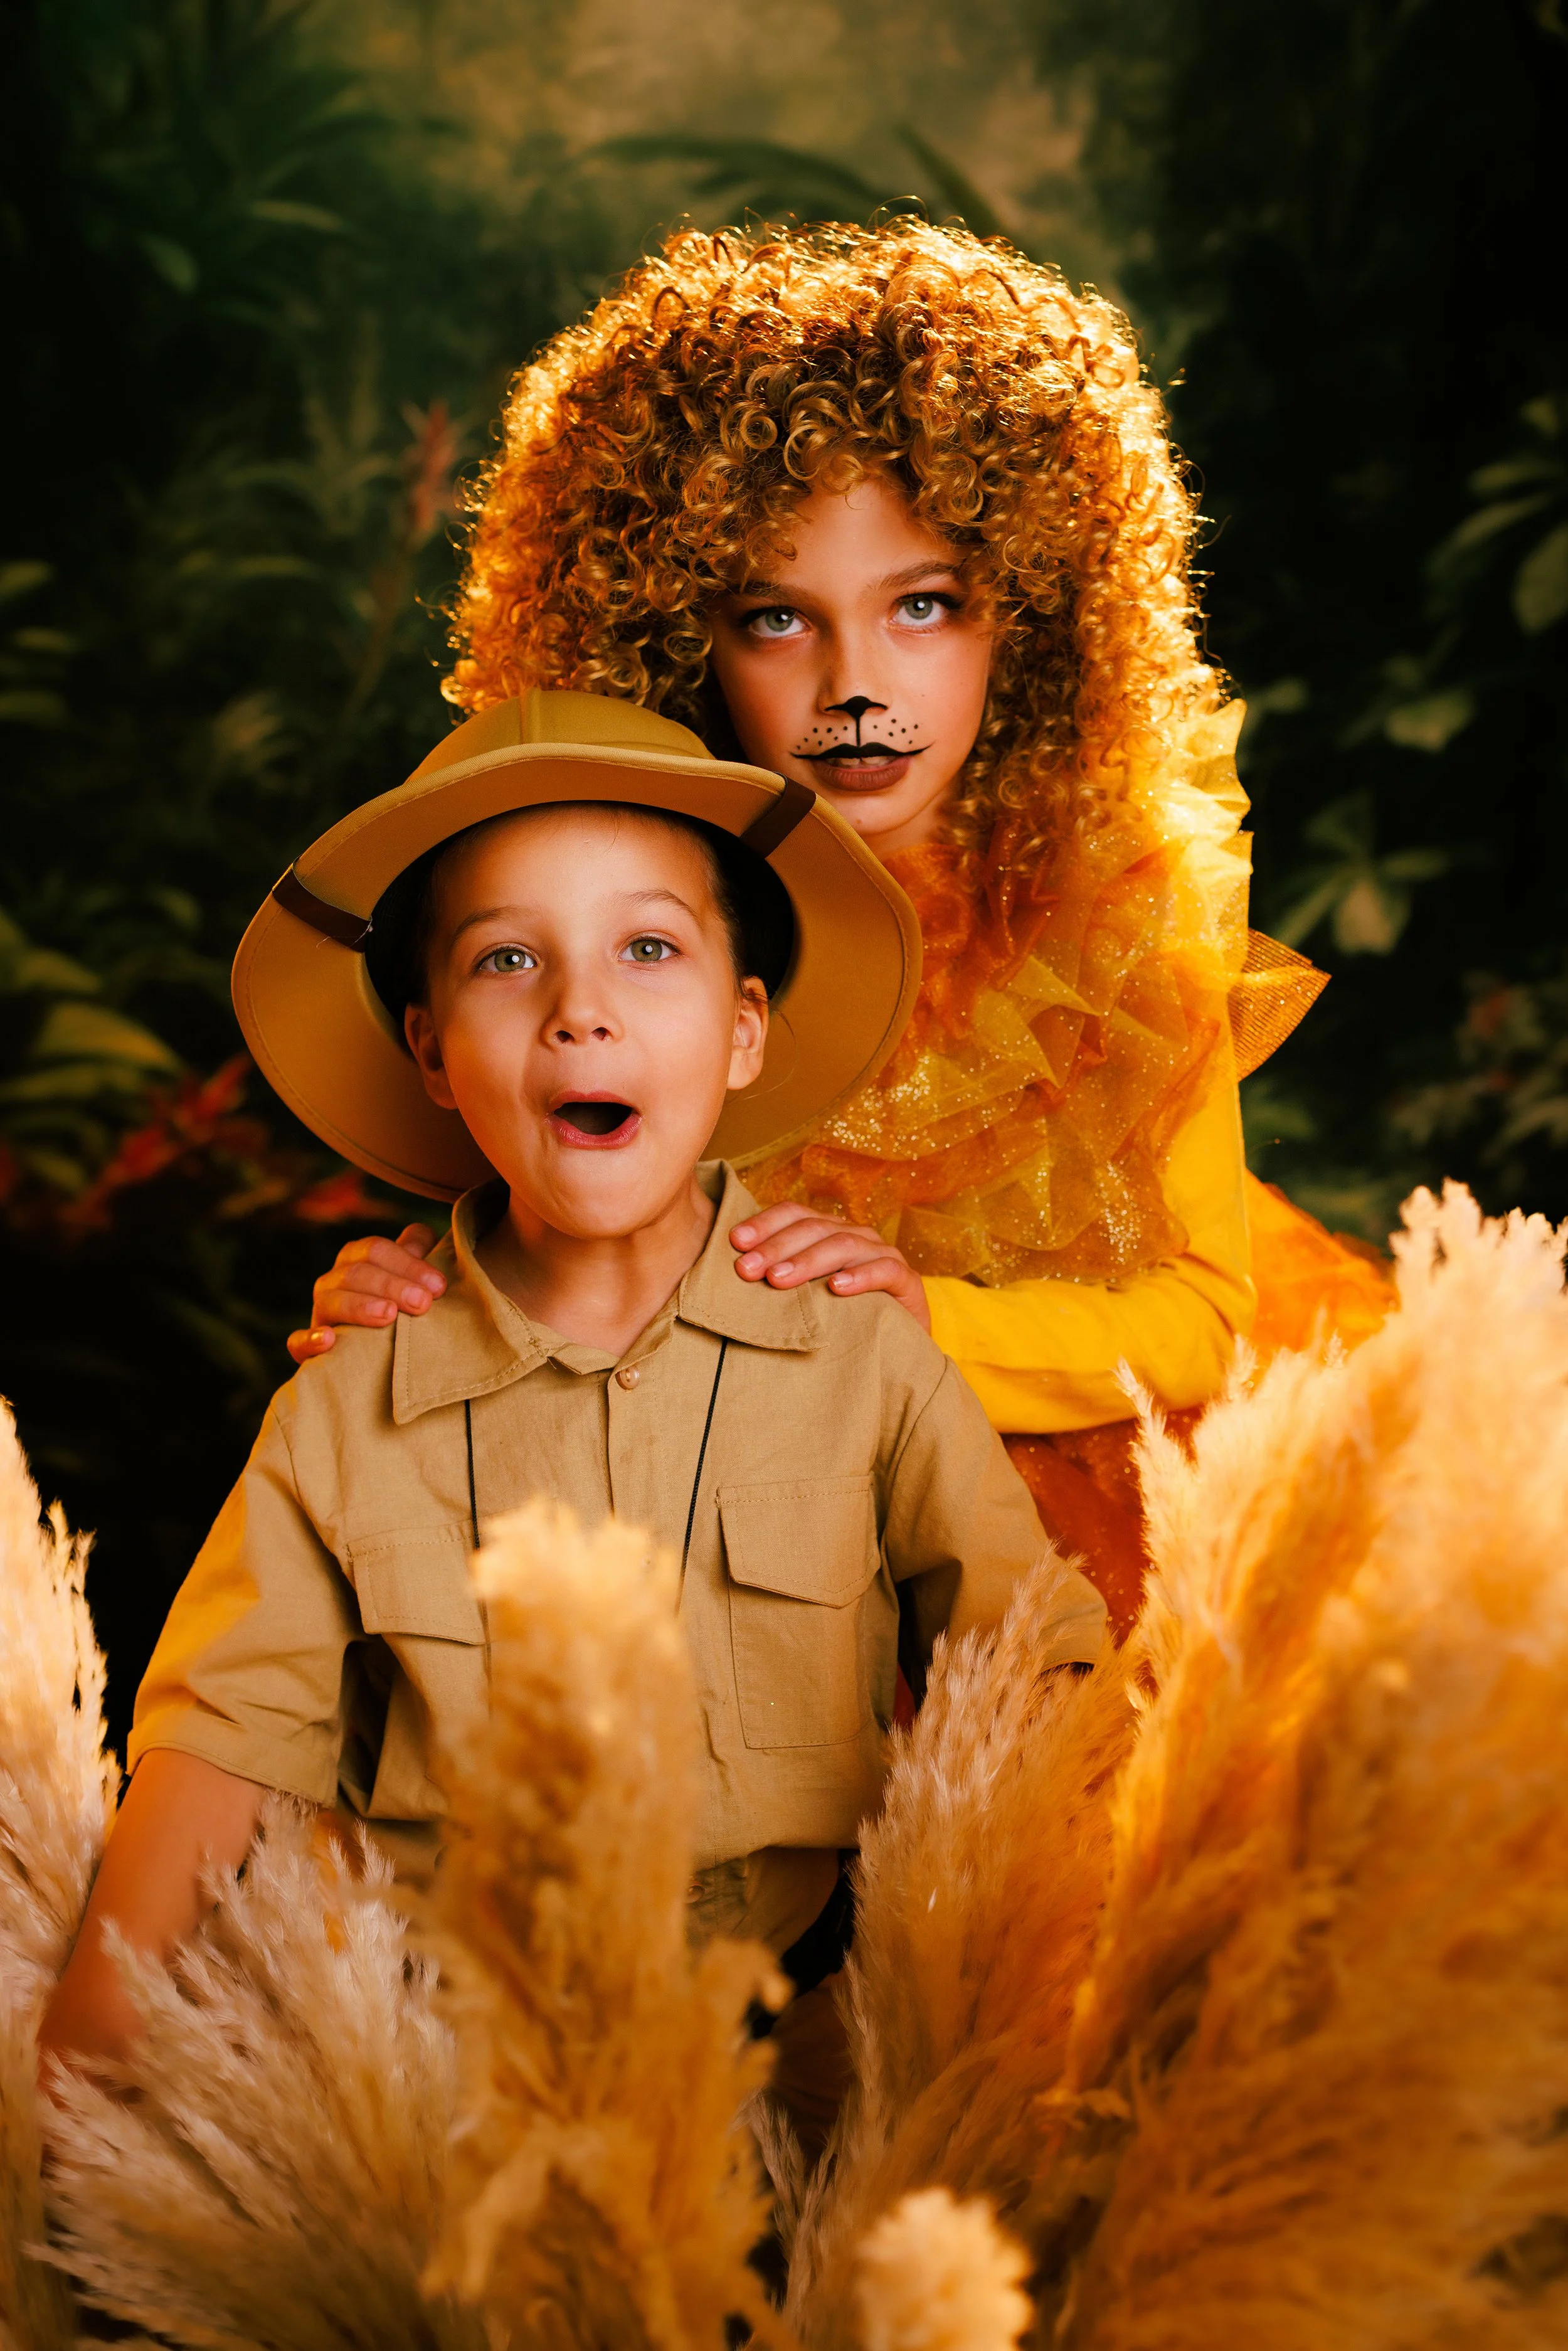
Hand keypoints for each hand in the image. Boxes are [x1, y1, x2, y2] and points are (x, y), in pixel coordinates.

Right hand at [286, 1224, 444, 1363]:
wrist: (371, 1353)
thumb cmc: (397, 1304)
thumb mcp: (408, 1276)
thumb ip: (416, 1253)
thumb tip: (424, 1234)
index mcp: (356, 1258)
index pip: (376, 1250)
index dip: (408, 1264)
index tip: (438, 1285)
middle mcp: (333, 1281)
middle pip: (357, 1273)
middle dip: (392, 1286)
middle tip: (423, 1303)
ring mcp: (319, 1312)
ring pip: (331, 1301)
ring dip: (360, 1307)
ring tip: (388, 1315)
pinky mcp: (306, 1347)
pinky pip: (298, 1342)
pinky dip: (310, 1340)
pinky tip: (329, 1340)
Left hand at [729, 1201, 930, 1333]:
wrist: (896, 1351)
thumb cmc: (842, 1321)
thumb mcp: (806, 1298)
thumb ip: (779, 1279)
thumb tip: (732, 1273)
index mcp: (829, 1232)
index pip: (795, 1213)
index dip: (765, 1223)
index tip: (735, 1242)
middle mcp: (856, 1237)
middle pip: (814, 1228)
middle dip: (777, 1247)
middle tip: (747, 1269)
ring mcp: (883, 1256)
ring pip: (844, 1245)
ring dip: (808, 1261)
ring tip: (779, 1279)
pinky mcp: (908, 1282)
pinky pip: (884, 1271)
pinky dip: (859, 1277)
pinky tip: (835, 1288)